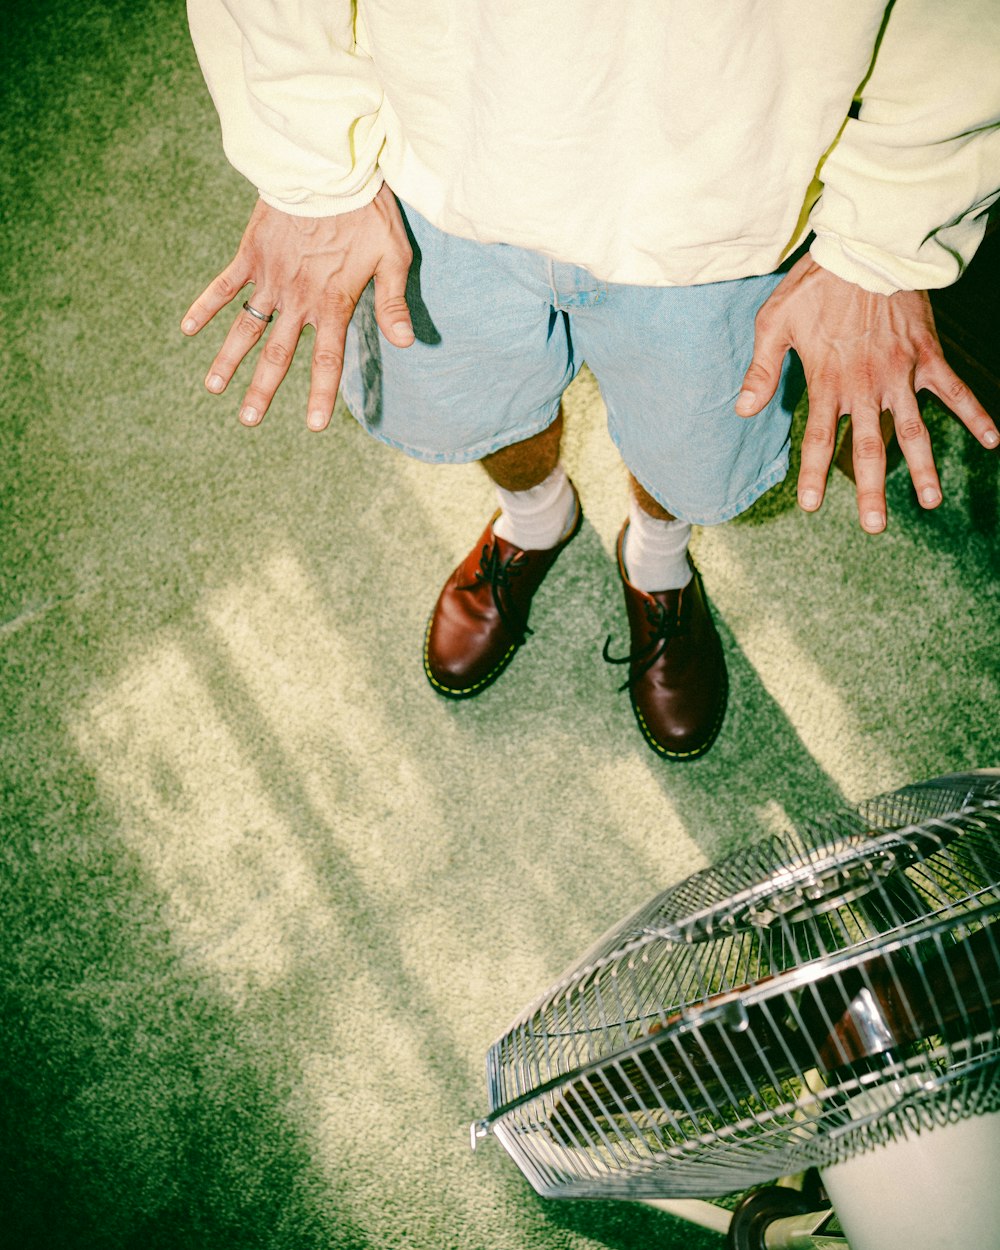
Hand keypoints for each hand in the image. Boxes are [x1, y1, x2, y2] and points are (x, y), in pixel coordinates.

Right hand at [181, 185, 414, 429]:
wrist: (330, 168)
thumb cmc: (368, 213)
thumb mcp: (393, 257)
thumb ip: (393, 303)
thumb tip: (406, 344)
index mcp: (333, 304)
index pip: (326, 360)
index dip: (320, 394)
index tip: (314, 425)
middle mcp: (298, 299)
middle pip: (277, 354)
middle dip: (262, 390)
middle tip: (248, 421)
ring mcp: (271, 278)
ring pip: (246, 327)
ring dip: (227, 359)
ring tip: (212, 388)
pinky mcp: (252, 254)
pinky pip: (224, 285)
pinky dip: (205, 305)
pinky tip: (187, 329)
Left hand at [736, 255, 998, 532]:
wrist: (866, 248)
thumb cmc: (814, 286)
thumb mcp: (774, 324)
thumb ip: (762, 371)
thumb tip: (742, 410)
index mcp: (829, 382)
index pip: (821, 439)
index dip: (816, 474)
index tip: (812, 506)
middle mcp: (867, 386)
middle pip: (871, 447)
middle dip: (872, 489)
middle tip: (875, 527)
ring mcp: (902, 374)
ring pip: (915, 430)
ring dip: (924, 468)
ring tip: (932, 502)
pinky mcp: (928, 356)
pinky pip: (955, 391)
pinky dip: (975, 414)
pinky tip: (992, 442)